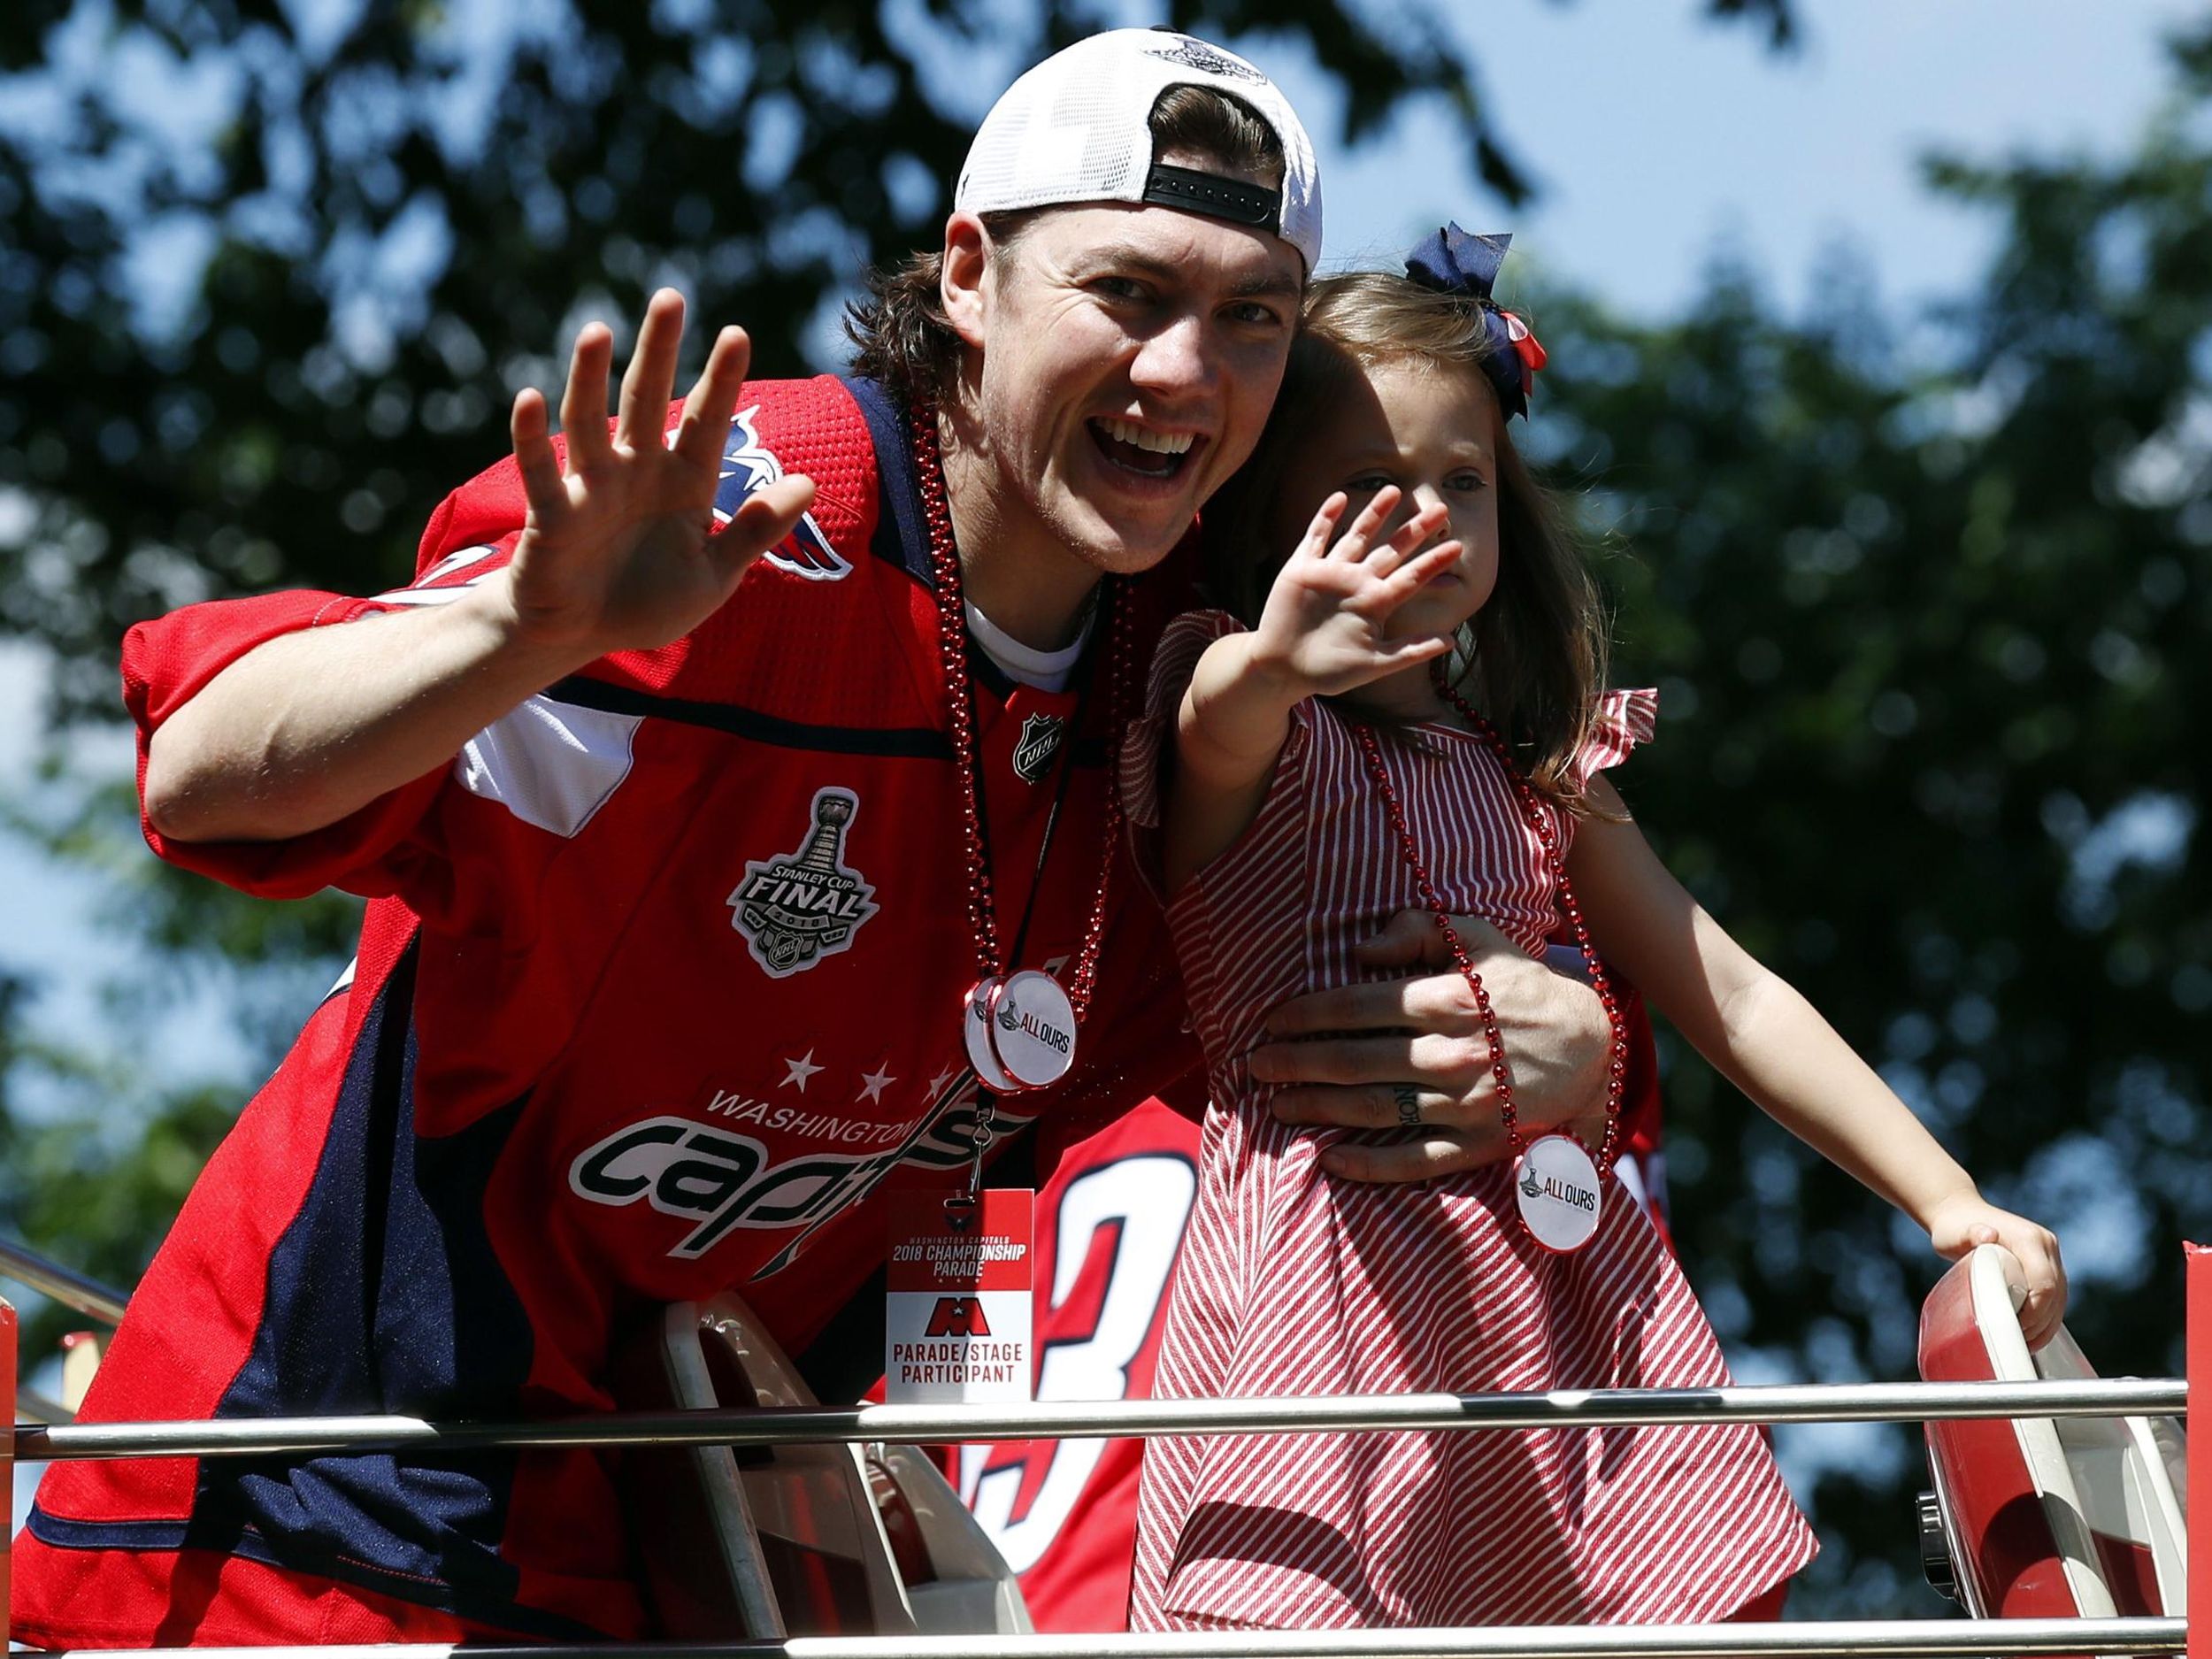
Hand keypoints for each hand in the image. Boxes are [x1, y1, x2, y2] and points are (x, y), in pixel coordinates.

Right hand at [496, 287, 816, 656]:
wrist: (581, 636)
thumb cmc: (647, 601)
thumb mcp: (715, 574)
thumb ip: (757, 530)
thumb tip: (810, 484)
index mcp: (684, 483)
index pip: (706, 422)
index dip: (720, 380)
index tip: (738, 333)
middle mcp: (637, 471)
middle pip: (648, 400)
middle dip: (658, 351)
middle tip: (670, 298)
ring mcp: (591, 486)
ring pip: (590, 420)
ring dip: (591, 377)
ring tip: (598, 331)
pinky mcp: (551, 514)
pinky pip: (541, 470)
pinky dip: (532, 436)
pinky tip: (530, 398)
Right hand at [1245, 488, 1462, 698]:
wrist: (1283, 670)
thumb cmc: (1329, 671)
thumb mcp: (1374, 664)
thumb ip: (1410, 651)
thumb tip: (1451, 642)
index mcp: (1375, 603)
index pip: (1411, 578)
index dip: (1433, 563)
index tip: (1457, 546)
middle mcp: (1356, 583)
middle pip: (1390, 551)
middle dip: (1414, 531)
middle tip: (1440, 509)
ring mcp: (1330, 573)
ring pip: (1356, 536)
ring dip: (1374, 514)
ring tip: (1394, 490)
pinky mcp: (1302, 570)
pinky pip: (1316, 538)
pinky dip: (1326, 518)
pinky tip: (1340, 497)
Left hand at [1252, 908, 1611, 1181]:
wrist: (1593, 1045)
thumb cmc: (1520, 985)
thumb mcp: (1479, 937)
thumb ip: (1418, 928)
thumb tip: (1360, 948)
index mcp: (1451, 1000)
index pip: (1360, 1007)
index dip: (1309, 1015)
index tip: (1273, 1021)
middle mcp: (1455, 1054)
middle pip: (1356, 1061)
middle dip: (1297, 1063)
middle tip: (1255, 1065)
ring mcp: (1467, 1103)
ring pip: (1376, 1109)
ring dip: (1319, 1108)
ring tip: (1278, 1104)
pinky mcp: (1480, 1144)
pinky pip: (1415, 1162)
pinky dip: (1369, 1167)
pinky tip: (1329, 1160)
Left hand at [1925, 1196, 2067, 1348]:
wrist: (1961, 1214)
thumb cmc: (1955, 1227)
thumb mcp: (1955, 1233)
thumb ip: (1970, 1235)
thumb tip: (1988, 1234)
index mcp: (2029, 1239)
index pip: (2045, 1284)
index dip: (2035, 1312)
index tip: (2014, 1328)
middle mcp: (2045, 1245)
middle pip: (2056, 1294)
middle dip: (2041, 1324)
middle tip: (2018, 1343)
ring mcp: (2049, 1255)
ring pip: (2060, 1298)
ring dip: (2046, 1324)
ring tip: (2025, 1344)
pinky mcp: (2046, 1265)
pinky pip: (2054, 1297)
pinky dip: (2045, 1317)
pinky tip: (2031, 1333)